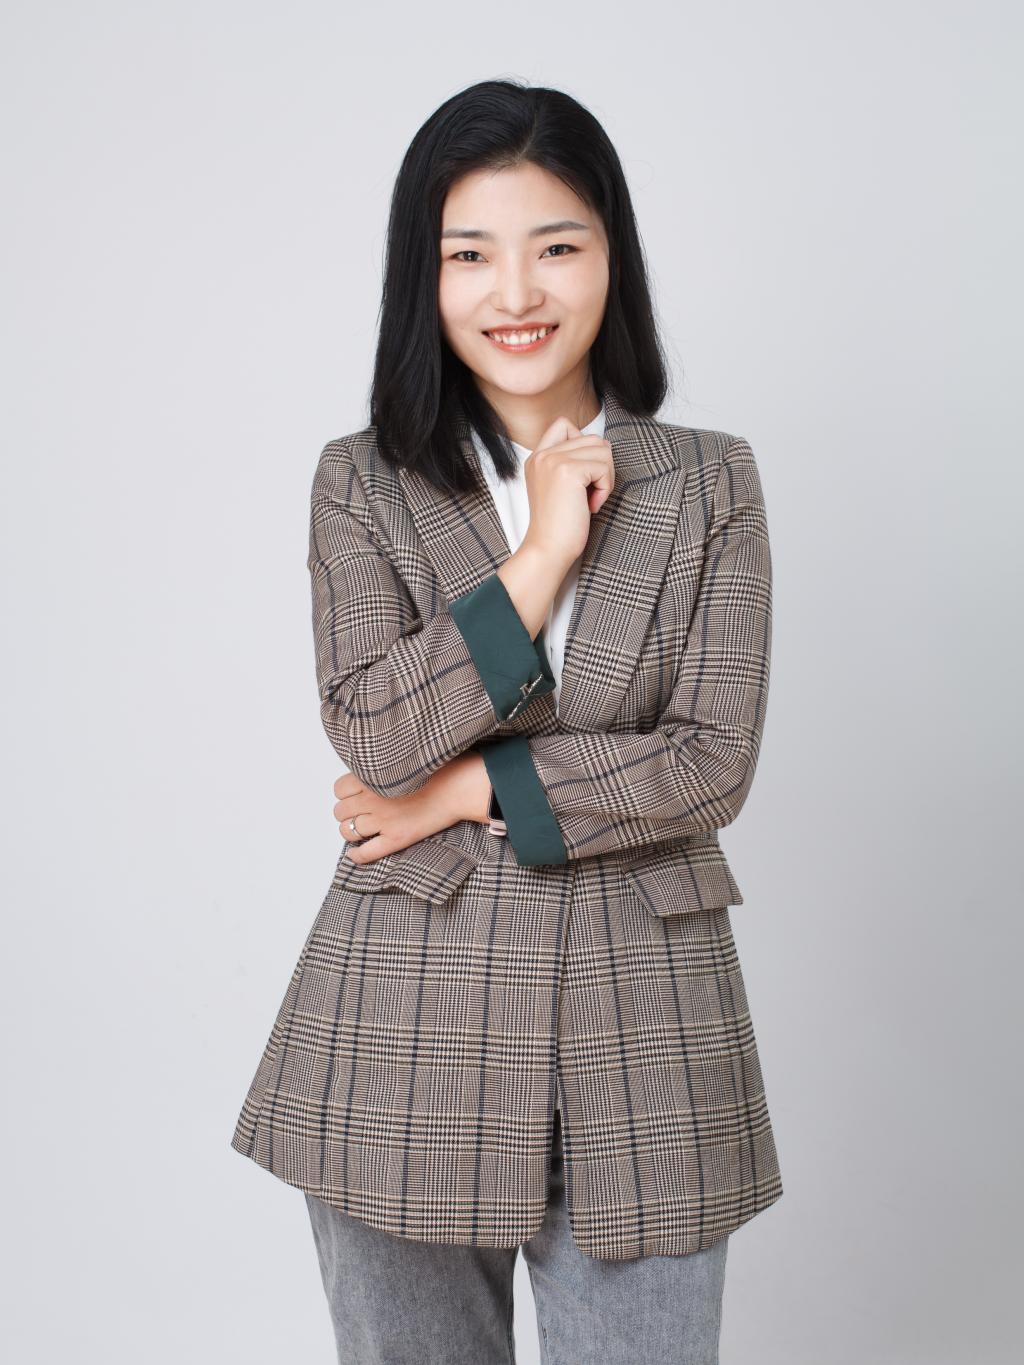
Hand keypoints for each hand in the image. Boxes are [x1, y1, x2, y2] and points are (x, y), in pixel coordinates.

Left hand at [333, 753, 487, 862]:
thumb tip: (365, 776)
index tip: (354, 795)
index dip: (345, 793)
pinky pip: (366, 853)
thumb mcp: (401, 760)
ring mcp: (383, 821)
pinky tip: (355, 853)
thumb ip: (380, 768)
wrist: (458, 787)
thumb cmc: (437, 769)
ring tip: (360, 829)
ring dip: (350, 830)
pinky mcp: (396, 839)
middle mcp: (372, 800)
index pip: (339, 789)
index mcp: (371, 778)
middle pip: (340, 811)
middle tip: (359, 812)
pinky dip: (357, 855)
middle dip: (347, 812)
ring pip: (348, 831)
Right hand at [521, 415, 614, 565]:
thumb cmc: (559, 526)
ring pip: (602, 449)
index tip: (582, 476)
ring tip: (590, 500)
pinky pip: (604, 467)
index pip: (564, 425)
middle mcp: (542, 454)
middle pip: (592, 438)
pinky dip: (605, 488)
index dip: (583, 445)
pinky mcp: (568, 471)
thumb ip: (572, 462)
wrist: (548, 549)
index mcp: (537, 457)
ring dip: (605, 477)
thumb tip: (604, 445)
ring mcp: (553, 460)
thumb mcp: (560, 487)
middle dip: (600, 466)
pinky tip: (591, 506)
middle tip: (590, 493)